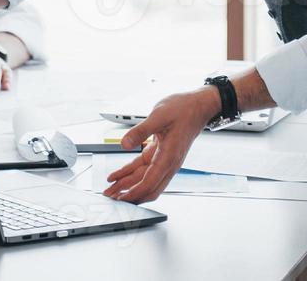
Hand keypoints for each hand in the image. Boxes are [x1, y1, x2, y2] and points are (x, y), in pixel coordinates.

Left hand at [102, 87, 217, 203]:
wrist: (197, 106)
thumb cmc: (184, 110)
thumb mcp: (159, 116)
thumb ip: (140, 131)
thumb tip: (125, 144)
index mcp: (169, 157)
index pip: (150, 183)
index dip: (134, 193)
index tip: (121, 199)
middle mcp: (167, 163)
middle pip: (147, 187)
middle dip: (129, 195)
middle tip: (111, 199)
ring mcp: (163, 160)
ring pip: (143, 179)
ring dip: (126, 186)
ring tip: (110, 190)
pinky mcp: (159, 155)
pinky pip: (142, 168)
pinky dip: (129, 173)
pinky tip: (117, 176)